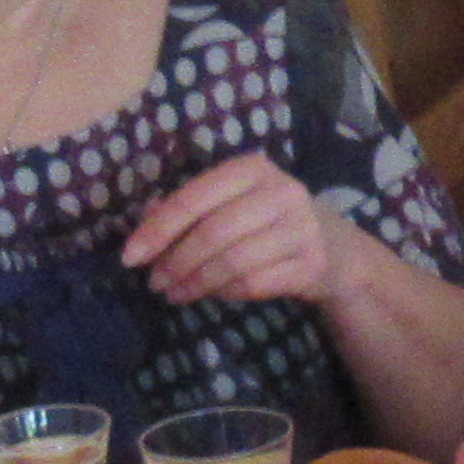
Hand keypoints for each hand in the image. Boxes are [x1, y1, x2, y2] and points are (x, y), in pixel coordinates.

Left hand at [125, 152, 346, 308]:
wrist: (333, 247)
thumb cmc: (265, 220)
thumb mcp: (230, 202)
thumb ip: (189, 207)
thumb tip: (145, 223)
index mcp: (252, 168)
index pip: (193, 198)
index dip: (158, 229)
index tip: (130, 257)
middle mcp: (282, 192)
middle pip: (213, 233)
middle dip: (176, 262)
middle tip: (155, 283)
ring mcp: (301, 228)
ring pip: (233, 262)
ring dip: (196, 283)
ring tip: (175, 293)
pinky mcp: (312, 263)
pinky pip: (255, 284)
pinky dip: (226, 293)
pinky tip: (213, 294)